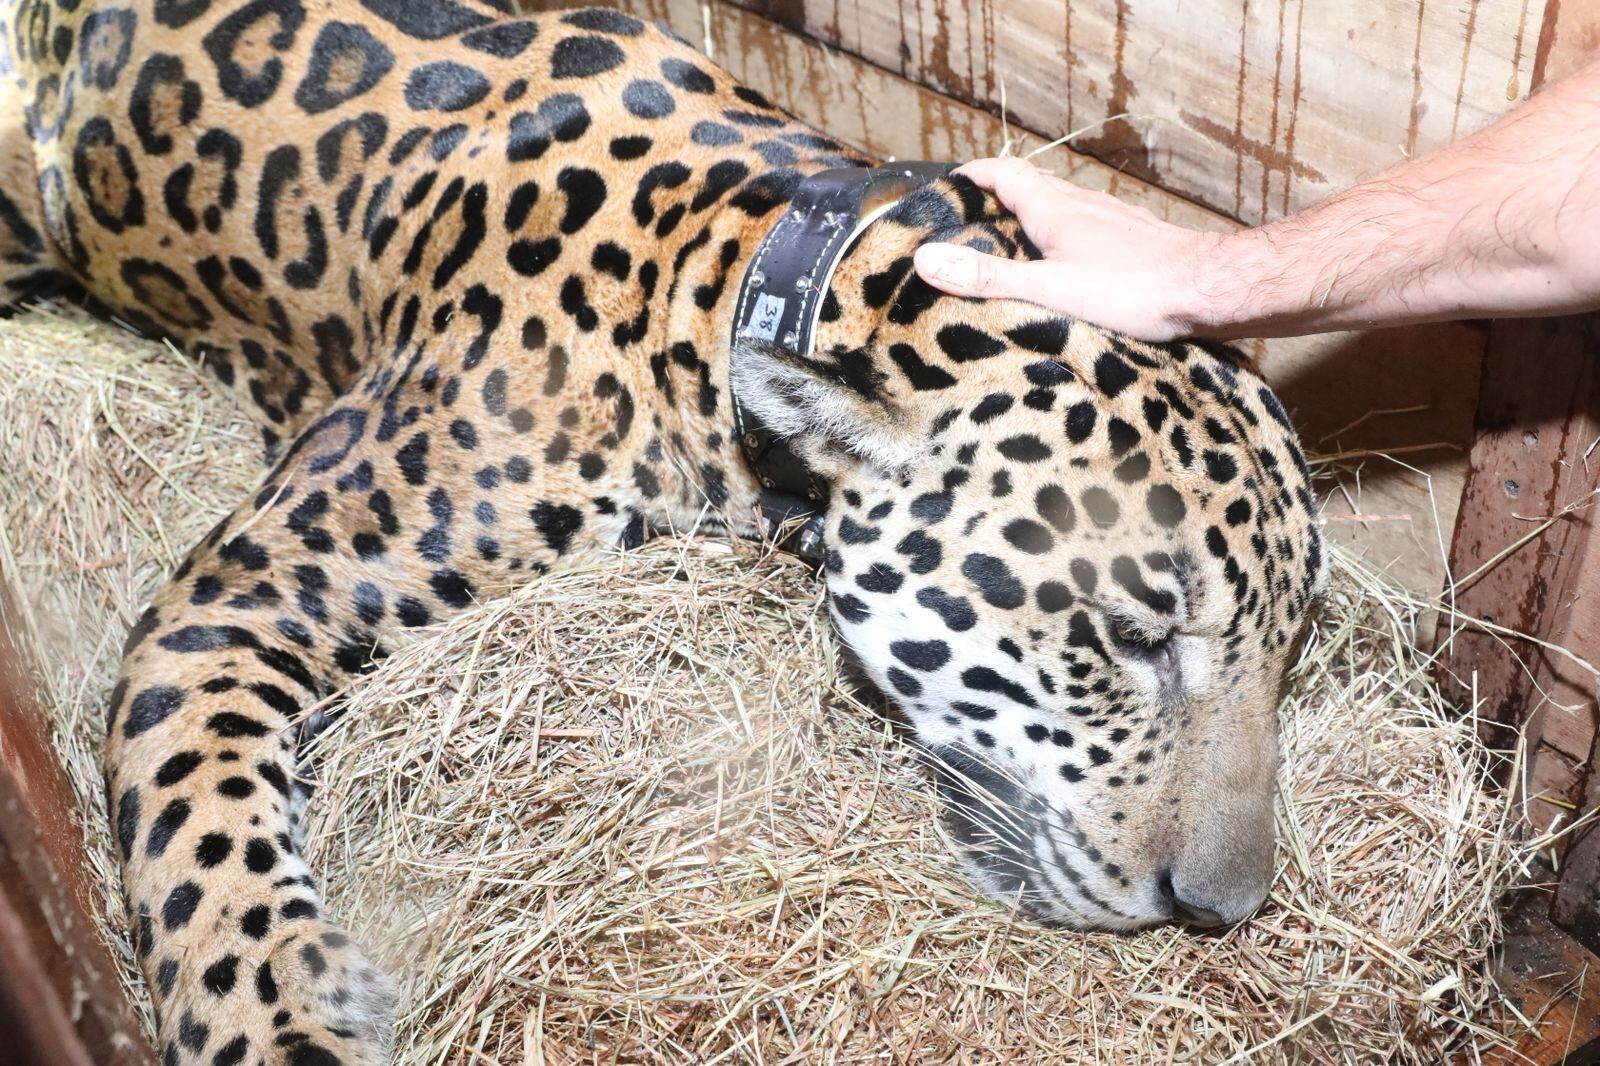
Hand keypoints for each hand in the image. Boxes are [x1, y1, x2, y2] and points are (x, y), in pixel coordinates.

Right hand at [913, 157, 1224, 341]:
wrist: (1208, 287)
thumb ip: (987, 277)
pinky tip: (1064, 262)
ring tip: (1008, 244)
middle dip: (994, 196)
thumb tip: (926, 259)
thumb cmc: (1133, 290)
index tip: (948, 184)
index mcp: (1054, 209)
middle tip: (967, 220)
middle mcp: (1081, 203)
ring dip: (1028, 215)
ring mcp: (1109, 217)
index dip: (971, 174)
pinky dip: (1060, 233)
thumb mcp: (1048, 289)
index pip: (1002, 172)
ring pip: (1058, 204)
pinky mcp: (1131, 236)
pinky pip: (1084, 224)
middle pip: (1028, 185)